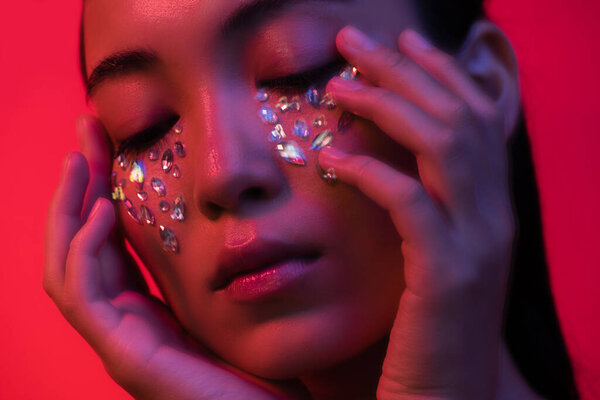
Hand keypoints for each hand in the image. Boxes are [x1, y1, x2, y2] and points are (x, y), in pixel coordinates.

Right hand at [43, 115, 310, 399]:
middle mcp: (128, 324)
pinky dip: (85, 252)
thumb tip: (235, 219)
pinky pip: (86, 299)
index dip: (104, 192)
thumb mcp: (235, 307)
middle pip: (84, 246)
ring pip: (68, 269)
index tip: (110, 144)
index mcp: (149, 312)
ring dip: (68, 210)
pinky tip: (102, 212)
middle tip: (86, 132)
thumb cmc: (264, 372)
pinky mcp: (128, 358)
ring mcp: (122, 343)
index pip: (112, 244)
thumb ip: (219, 273)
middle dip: (81, 188)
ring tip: (82, 159)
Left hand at [318, 26, 515, 398]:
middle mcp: (495, 219)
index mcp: (490, 211)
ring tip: (338, 85)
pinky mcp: (446, 277)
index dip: (440, 74)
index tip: (402, 43)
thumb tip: (361, 151)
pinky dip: (371, 170)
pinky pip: (410, 203)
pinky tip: (332, 154)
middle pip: (456, 118)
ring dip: (388, 105)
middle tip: (354, 42)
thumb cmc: (425, 330)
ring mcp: (477, 246)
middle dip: (405, 71)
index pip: (476, 120)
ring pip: (442, 146)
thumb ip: (411, 205)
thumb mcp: (427, 258)